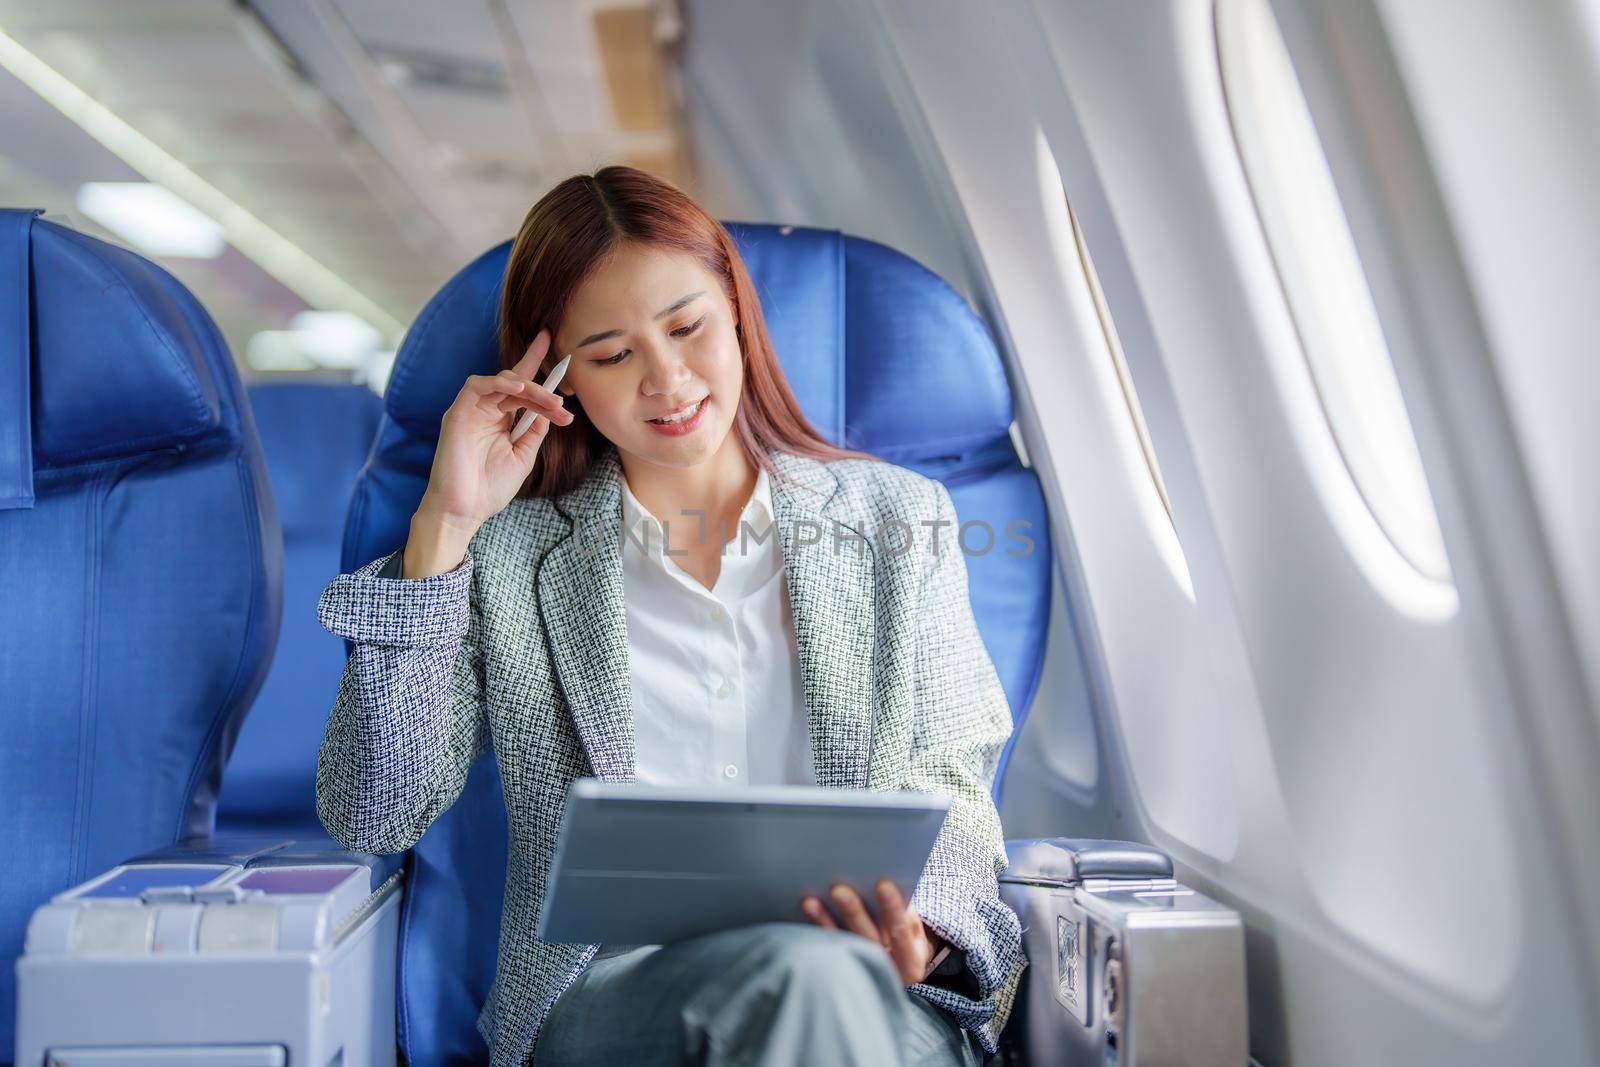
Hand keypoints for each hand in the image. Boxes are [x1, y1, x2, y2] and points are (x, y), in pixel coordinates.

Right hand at [416, 327, 574, 536]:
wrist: (465, 510)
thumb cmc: (490, 488)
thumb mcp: (522, 457)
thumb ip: (534, 431)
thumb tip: (547, 409)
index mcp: (500, 420)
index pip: (520, 388)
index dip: (536, 364)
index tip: (560, 354)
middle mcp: (486, 411)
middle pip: (516, 383)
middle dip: (543, 389)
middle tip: (562, 404)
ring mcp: (471, 411)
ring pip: (502, 382)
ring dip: (529, 388)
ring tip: (550, 402)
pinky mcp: (458, 413)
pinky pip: (477, 386)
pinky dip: (499, 383)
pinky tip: (519, 389)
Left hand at [799, 879, 940, 985]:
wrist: (897, 965)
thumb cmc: (904, 935)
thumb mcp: (911, 925)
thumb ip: (901, 910)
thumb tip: (878, 880)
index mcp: (910, 963)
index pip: (901, 932)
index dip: (892, 908)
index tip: (883, 884)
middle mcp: (886, 972)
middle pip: (867, 940)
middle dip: (853, 912)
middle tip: (839, 890)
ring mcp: (861, 975)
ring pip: (841, 947)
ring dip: (824, 923)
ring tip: (810, 901)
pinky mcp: (839, 973)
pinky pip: (824, 953)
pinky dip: (811, 933)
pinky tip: (799, 916)